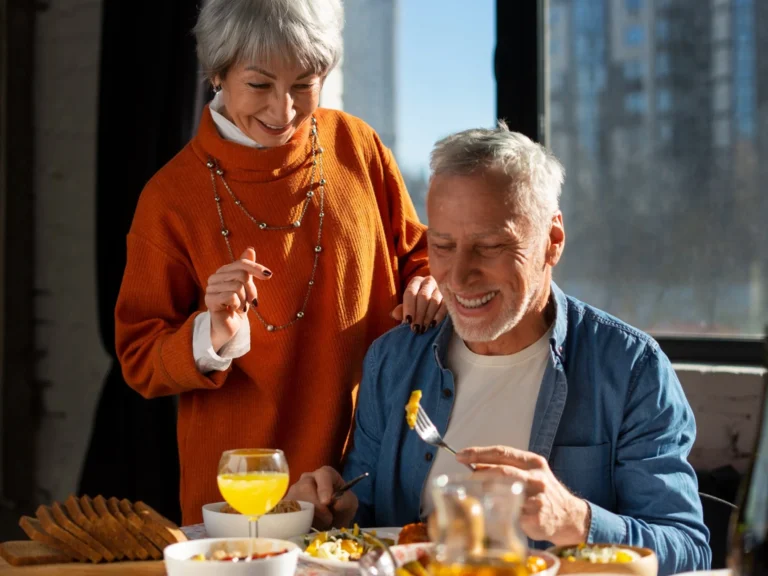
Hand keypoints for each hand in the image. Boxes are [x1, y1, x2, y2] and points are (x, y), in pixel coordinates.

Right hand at [204, 247, 271, 351]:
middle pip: (242, 274)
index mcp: (224, 271)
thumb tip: (250, 249)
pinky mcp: (210, 300)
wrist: (229, 326)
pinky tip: (233, 310)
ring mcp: (210, 288)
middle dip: (251, 289)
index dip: (256, 268)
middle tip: (250, 301)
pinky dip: (238, 305)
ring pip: (238, 286)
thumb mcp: (246, 286)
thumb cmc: (238, 305)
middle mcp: (215, 277)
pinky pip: (232, 296)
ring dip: (244, 300)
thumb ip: (247, 269)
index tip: (269, 275)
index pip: (242, 263)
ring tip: (240, 306)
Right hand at [284, 466, 357, 529]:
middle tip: (326, 520)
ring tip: (317, 525)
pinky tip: (303, 527)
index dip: (324, 487)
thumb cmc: (340, 511)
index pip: (323, 474)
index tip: (326, 502)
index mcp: (325, 475)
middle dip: (316, 505)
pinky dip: (295, 521)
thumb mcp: (349, 505)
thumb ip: (346, 501)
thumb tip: (336, 503)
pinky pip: (285, 511)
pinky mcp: (285, 505)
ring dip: (306, 515)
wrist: (329, 526)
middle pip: (305, 486)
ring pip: (294, 499)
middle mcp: (307, 479)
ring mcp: (294, 491)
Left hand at [391, 276, 446, 333]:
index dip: (408, 308)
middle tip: (415, 329)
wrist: (435, 299)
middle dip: (418, 314)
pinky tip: (434, 325)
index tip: (407, 322)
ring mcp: (441, 288)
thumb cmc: (418, 303)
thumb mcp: (409, 304)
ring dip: (428, 317)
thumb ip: (402, 309)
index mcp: (416, 282)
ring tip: (423, 329)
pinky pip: (445, 305)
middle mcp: (428, 282)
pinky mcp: (450, 296)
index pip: (410, 293)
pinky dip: (439, 316)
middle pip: (423, 297)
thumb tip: (394, 314)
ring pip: (434, 301)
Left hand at [457, 446, 589, 545]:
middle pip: (502, 471)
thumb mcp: (527, 473)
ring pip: (503, 493)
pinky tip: (493, 513)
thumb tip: (475, 465)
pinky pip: (510, 514)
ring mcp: (537, 499)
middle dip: (478, 474)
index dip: (478, 453)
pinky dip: (498, 512)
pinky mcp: (536, 518)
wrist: (568, 516)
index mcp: (533, 462)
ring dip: (486, 494)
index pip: (502, 452)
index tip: (460, 455)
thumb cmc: (540, 491)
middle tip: (465, 478)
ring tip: (476, 496)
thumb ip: (504, 467)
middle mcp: (537, 478)